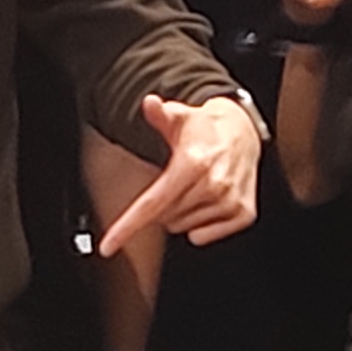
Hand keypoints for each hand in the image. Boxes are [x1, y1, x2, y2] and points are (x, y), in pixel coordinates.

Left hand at [99, 93, 265, 258]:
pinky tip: (207, 202)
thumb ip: (160, 113)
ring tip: (193, 188)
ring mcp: (230, 201)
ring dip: (182, 214)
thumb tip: (149, 103)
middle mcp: (213, 184)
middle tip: (174, 182)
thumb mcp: (179, 116)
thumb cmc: (205, 128)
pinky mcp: (243, 214)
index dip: (127, 227)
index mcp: (193, 164)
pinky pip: (204, 236)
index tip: (108, 247)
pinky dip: (200, 225)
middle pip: (165, 218)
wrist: (243, 131)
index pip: (153, 204)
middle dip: (162, 206)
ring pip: (184, 228)